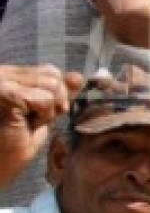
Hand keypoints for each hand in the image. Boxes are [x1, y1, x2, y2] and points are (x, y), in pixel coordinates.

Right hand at [0, 65, 82, 186]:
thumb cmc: (14, 142)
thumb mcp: (42, 112)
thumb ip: (58, 92)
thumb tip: (78, 77)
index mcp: (9, 74)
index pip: (50, 71)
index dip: (56, 95)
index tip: (36, 113)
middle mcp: (3, 73)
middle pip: (54, 76)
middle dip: (53, 103)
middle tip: (29, 120)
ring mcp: (3, 82)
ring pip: (54, 86)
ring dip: (47, 112)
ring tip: (24, 122)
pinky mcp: (8, 93)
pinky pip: (46, 99)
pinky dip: (43, 117)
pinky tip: (23, 125)